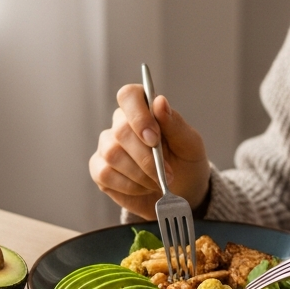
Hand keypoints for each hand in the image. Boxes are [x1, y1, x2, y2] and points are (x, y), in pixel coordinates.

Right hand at [89, 84, 210, 219]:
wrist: (181, 193)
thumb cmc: (185, 162)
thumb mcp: (189, 144)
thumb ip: (174, 124)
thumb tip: (159, 102)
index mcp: (144, 108)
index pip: (129, 96)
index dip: (138, 116)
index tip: (154, 139)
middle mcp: (120, 124)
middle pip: (121, 131)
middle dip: (146, 157)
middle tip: (167, 174)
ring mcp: (107, 146)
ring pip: (112, 154)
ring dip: (140, 174)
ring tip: (158, 182)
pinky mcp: (99, 170)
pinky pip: (105, 174)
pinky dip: (130, 186)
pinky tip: (144, 188)